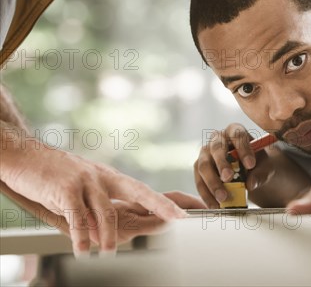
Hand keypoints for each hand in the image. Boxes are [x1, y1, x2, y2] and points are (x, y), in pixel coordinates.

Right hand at [1, 146, 188, 256]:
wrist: (26, 157)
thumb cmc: (58, 176)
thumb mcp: (87, 187)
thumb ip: (103, 207)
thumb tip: (115, 231)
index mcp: (112, 179)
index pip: (145, 191)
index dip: (166, 202)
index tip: (186, 212)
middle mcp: (104, 178)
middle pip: (140, 192)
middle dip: (162, 206)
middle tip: (178, 220)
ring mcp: (87, 182)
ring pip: (106, 212)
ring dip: (107, 235)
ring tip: (107, 252)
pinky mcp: (66, 189)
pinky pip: (77, 217)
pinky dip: (80, 235)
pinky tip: (82, 249)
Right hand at [194, 123, 259, 207]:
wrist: (249, 172)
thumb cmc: (257, 163)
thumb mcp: (265, 166)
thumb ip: (261, 173)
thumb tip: (251, 184)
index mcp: (235, 131)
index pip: (237, 134)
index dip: (243, 148)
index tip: (251, 164)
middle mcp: (217, 139)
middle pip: (216, 148)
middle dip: (221, 163)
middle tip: (228, 178)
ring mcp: (206, 153)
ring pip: (203, 165)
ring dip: (212, 183)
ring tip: (223, 198)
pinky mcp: (199, 169)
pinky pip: (199, 181)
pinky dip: (207, 195)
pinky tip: (215, 205)